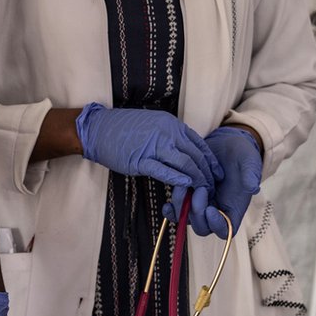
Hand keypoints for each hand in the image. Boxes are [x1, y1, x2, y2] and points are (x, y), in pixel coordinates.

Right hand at [77, 102, 222, 189]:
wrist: (98, 129)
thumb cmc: (123, 128)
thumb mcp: (153, 124)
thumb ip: (170, 136)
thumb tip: (183, 151)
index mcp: (171, 124)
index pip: (199, 143)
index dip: (210, 160)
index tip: (216, 173)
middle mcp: (167, 133)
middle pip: (195, 155)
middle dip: (207, 173)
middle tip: (213, 187)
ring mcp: (154, 146)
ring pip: (184, 163)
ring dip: (196, 178)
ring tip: (202, 191)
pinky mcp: (140, 160)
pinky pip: (163, 170)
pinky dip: (176, 178)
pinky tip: (185, 186)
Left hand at [163, 126, 260, 236]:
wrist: (225, 144)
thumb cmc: (241, 154)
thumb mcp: (249, 160)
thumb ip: (251, 174)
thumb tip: (253, 188)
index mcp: (233, 209)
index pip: (226, 229)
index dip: (216, 225)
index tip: (210, 209)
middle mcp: (216, 211)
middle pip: (203, 228)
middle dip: (197, 214)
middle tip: (199, 191)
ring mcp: (200, 206)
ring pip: (187, 220)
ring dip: (182, 208)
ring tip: (183, 187)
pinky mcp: (188, 199)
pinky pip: (176, 212)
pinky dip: (171, 211)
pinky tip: (167, 203)